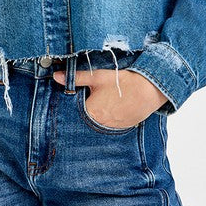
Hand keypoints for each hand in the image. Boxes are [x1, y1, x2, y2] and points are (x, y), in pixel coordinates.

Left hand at [53, 67, 168, 126]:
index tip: (74, 100)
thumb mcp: (98, 77)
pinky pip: (110, 125)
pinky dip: (109, 118)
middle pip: (86, 119)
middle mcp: (99, 125)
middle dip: (85, 110)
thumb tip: (57, 76)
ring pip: (98, 123)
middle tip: (92, 99)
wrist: (148, 90)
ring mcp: (112, 128)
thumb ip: (77, 78)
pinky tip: (113, 108)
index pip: (73, 114)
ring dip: (98, 115)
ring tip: (104, 102)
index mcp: (91, 113)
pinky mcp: (122, 128)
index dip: (72, 106)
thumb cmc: (122, 82)